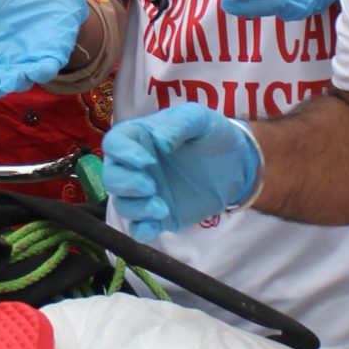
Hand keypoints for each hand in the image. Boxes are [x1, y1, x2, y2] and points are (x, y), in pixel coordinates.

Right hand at [99, 106, 261, 238]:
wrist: (236, 163)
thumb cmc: (211, 134)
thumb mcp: (199, 118)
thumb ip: (178, 123)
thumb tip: (159, 141)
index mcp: (140, 138)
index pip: (115, 143)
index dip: (123, 153)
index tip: (147, 160)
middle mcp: (136, 166)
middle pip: (112, 177)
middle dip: (126, 184)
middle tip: (151, 186)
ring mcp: (146, 192)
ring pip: (122, 204)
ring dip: (136, 208)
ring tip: (162, 208)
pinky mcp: (158, 215)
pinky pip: (138, 228)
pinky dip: (140, 231)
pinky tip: (154, 227)